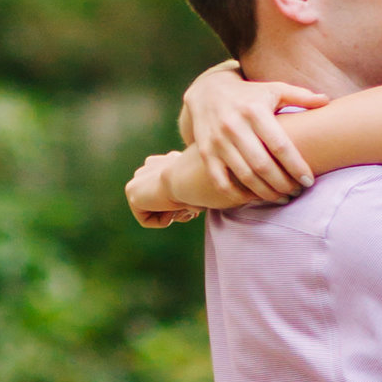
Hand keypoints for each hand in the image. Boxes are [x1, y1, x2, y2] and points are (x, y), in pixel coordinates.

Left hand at [125, 145, 241, 227]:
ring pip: (155, 211)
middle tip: (192, 200)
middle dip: (177, 208)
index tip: (197, 196)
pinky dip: (163, 219)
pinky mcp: (132, 192)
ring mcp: (139, 178)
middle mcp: (150, 166)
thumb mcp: (219, 179)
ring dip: (173, 213)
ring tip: (185, 201)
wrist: (197, 179)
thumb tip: (250, 189)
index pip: (171, 189)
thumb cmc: (215, 178)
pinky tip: (174, 204)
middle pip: (161, 202)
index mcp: (166, 162)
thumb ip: (221, 180)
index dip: (185, 202)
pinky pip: (146, 219)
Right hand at [178, 62, 327, 201]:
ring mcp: (218, 141)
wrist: (208, 92)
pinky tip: (254, 197)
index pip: (280, 146)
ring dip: (265, 193)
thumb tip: (327, 101)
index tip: (309, 181)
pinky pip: (221, 182)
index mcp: (255, 111)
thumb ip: (300, 96)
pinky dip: (237, 194)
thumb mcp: (274, 89)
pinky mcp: (205, 153)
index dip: (296, 166)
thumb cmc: (250, 94)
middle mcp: (234, 126)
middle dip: (283, 184)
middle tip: (297, 192)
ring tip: (282, 198)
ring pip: (244, 176)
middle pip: (263, 165)